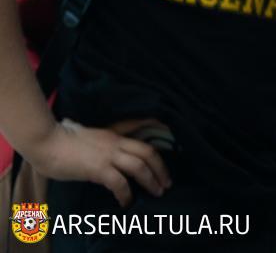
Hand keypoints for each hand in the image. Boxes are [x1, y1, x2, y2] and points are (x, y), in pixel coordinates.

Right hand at [29, 118, 171, 207]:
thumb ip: (104, 143)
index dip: (156, 144)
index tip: (166, 156)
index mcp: (114, 134)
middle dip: (161, 168)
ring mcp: (108, 155)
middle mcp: (116, 143)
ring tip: (157, 192)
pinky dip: (126, 194)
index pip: (143, 135)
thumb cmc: (62, 141)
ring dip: (151, 180)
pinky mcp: (98, 168)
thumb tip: (110, 155)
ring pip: (139, 166)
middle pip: (148, 152)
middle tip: (166, 183)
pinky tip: (127, 202)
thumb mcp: (90, 136)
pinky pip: (119, 182)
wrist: (47, 141)